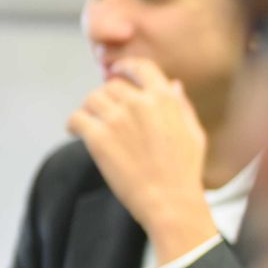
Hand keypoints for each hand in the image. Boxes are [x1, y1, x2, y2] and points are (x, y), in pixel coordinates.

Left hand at [70, 58, 219, 264]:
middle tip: (103, 112)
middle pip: (111, 86)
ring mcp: (117, 119)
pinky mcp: (98, 138)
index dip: (125, 67)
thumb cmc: (185, 171)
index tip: (115, 72)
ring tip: (91, 123)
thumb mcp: (194, 133)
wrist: (170, 200)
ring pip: (91, 99)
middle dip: (106, 97)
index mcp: (164, 98)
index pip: (140, 67)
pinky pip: (76, 119)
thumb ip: (182, 106)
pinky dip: (73, 124)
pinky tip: (76, 132)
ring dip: (89, 109)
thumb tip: (173, 84)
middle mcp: (139, 103)